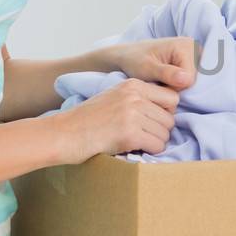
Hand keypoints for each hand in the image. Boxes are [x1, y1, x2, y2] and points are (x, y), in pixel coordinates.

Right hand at [55, 78, 180, 162]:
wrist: (63, 133)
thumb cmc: (87, 120)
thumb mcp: (114, 97)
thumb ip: (138, 98)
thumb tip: (167, 111)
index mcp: (133, 85)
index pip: (172, 97)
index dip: (166, 112)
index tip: (153, 121)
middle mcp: (135, 96)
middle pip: (170, 118)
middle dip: (160, 130)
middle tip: (143, 136)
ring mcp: (132, 114)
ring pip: (165, 133)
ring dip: (155, 142)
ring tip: (136, 142)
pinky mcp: (129, 134)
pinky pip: (157, 145)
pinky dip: (150, 151)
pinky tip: (134, 148)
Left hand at [107, 37, 196, 89]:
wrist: (127, 56)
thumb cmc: (134, 60)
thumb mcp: (147, 68)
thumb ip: (166, 73)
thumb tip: (187, 80)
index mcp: (186, 45)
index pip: (190, 80)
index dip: (174, 87)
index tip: (158, 81)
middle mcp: (195, 47)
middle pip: (194, 81)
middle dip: (177, 86)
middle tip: (159, 80)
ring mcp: (195, 54)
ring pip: (193, 82)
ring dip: (177, 86)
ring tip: (162, 78)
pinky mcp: (192, 61)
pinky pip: (191, 80)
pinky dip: (179, 84)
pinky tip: (167, 78)